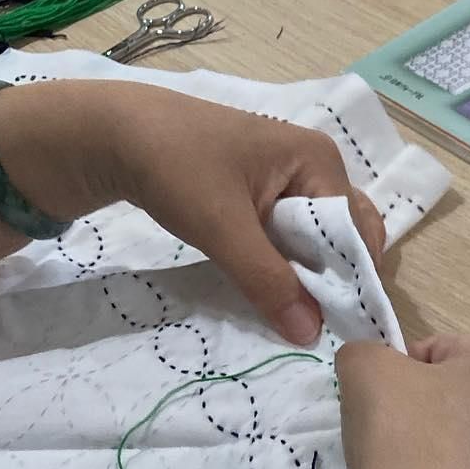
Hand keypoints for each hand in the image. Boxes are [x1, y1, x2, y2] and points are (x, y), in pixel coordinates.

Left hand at [0, 80, 384, 345]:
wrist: (112, 133)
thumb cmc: (175, 166)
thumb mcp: (222, 228)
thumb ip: (268, 281)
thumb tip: (311, 335)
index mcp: (320, 161)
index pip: (357, 231)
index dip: (349, 277)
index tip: (335, 322)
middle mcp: (317, 165)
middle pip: (347, 233)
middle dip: (335, 275)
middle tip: (311, 317)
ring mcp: (291, 176)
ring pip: (318, 237)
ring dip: (307, 271)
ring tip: (289, 305)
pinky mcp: (265, 189)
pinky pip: (293, 233)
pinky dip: (286, 260)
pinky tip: (268, 283)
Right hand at [336, 335, 469, 468]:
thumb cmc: (404, 434)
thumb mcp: (365, 369)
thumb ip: (363, 355)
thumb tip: (365, 367)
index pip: (439, 352)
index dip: (398, 372)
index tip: (377, 401)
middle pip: (456, 398)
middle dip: (419, 411)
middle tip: (385, 435)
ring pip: (463, 444)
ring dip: (431, 451)